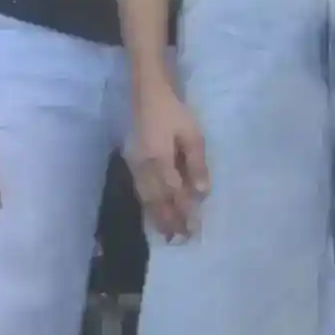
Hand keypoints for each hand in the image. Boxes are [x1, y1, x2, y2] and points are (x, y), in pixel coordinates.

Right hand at [129, 78, 213, 240]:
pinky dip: (147, 205)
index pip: (174, 192)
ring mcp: (136, 165)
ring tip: (166, 233)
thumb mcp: (193, 136)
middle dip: (168, 220)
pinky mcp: (133, 163)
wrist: (148, 95)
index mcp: (160, 159)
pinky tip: (153, 213)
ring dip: (156, 216)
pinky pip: (140, 190)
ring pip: (146, 197)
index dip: (183, 212)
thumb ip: (197, 165)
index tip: (193, 229)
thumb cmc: (175, 113)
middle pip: (157, 200)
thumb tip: (202, 193)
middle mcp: (144, 166)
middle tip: (180, 239)